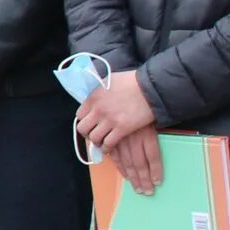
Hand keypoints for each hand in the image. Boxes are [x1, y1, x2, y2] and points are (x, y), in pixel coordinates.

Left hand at [78, 70, 161, 191]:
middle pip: (83, 128)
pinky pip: (108, 143)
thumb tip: (94, 100)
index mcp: (93, 98)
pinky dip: (107, 147)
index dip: (84, 121)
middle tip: (94, 134)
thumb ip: (98, 92)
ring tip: (102, 142)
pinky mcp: (122, 129)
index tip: (90, 124)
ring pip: (94, 138)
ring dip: (97, 142)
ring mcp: (109, 120)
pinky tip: (110, 147)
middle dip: (87, 133)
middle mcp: (98, 110)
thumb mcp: (108, 82)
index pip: (79, 115)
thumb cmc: (131, 82)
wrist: (150, 88)